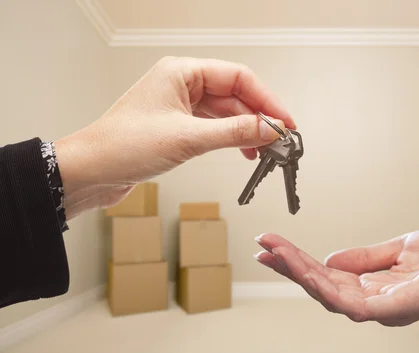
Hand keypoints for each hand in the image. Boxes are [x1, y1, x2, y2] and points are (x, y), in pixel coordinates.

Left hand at [55, 57, 294, 218]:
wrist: (91, 171)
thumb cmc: (123, 146)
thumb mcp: (187, 138)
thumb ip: (233, 133)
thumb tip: (269, 129)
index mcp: (181, 72)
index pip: (237, 77)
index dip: (266, 100)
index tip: (284, 121)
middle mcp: (182, 84)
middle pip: (234, 94)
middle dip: (259, 117)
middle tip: (280, 139)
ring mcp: (179, 105)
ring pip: (225, 113)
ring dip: (247, 131)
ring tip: (265, 150)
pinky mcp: (178, 126)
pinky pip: (214, 127)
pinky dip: (231, 139)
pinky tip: (244, 152)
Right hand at [255, 223, 418, 325]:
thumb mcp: (399, 249)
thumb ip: (365, 257)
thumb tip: (331, 258)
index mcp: (374, 286)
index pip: (327, 276)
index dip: (299, 262)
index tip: (273, 244)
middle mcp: (375, 301)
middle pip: (322, 287)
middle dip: (291, 267)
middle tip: (263, 247)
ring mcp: (384, 308)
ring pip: (330, 296)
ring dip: (301, 274)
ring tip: (275, 253)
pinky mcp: (396, 309)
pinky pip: (353, 304)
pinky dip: (327, 289)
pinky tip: (308, 273)